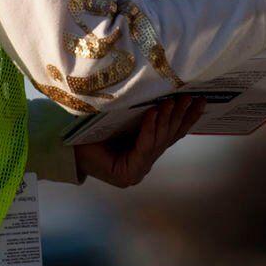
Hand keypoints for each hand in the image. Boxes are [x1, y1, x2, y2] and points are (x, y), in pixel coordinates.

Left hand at [74, 96, 205, 188]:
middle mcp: (143, 164)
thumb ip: (144, 115)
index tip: (200, 100)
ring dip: (168, 119)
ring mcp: (137, 171)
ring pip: (158, 141)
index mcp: (144, 153)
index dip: (187, 119)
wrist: (64, 142)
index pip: (170, 135)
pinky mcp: (128, 174)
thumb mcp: (125, 118)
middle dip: (180, 116)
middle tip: (191, 97)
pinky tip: (155, 112)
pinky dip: (149, 128)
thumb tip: (168, 91)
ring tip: (175, 100)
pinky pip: (143, 147)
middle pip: (167, 137)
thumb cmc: (92, 127)